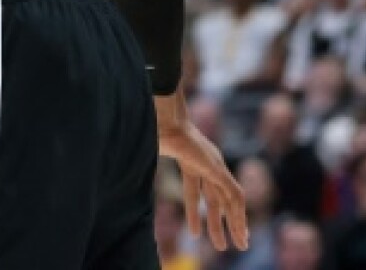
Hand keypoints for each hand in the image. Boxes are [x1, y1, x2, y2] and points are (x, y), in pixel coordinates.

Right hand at [155, 90, 248, 252]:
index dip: (194, 213)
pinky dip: (238, 213)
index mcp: (188, 159)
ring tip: (239, 244)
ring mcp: (213, 164)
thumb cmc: (151, 132)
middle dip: (218, 221)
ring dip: (235, 223)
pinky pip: (234, 194)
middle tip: (222, 246)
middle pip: (215, 198)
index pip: (194, 190)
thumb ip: (141, 165)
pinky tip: (240, 228)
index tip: (196, 233)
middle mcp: (205, 162)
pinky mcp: (218, 168)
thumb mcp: (148, 153)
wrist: (162, 119)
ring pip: (229, 199)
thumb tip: (124, 173)